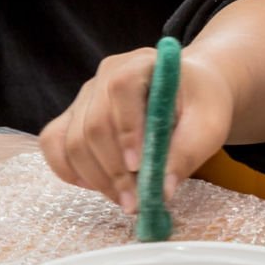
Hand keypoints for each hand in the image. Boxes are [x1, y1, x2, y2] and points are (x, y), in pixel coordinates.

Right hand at [39, 46, 235, 212]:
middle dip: (112, 170)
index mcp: (143, 62)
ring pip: (71, 140)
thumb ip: (188, 153)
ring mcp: (86, 96)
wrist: (190, 91)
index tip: (139, 167)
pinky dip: (69, 171)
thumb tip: (160, 192)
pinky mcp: (73, 117)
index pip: (121, 88)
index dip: (126, 130)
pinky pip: (54, 145)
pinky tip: (98, 186)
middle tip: (135, 202)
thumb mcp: (210, 124)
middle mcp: (107, 74)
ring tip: (125, 200)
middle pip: (93, 123)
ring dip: (95, 178)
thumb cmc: (202, 104)